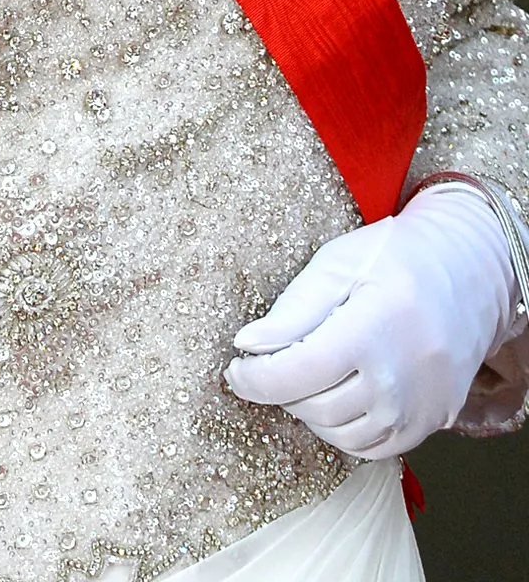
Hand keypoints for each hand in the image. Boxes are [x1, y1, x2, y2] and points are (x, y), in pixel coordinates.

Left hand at [224, 183, 521, 457]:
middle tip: (270, 361)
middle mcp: (399, 380)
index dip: (256, 378)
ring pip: (340, 434)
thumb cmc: (397, 257)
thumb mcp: (338, 264)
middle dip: (279, 388)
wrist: (469, 272)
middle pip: (314, 407)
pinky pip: (372, 447)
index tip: (235, 368)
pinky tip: (333, 397)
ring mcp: (419, 408)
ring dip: (307, 411)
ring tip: (302, 375)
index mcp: (371, 331)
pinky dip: (341, 431)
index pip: (298, 374)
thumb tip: (247, 345)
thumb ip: (293, 309)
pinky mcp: (431, 422)